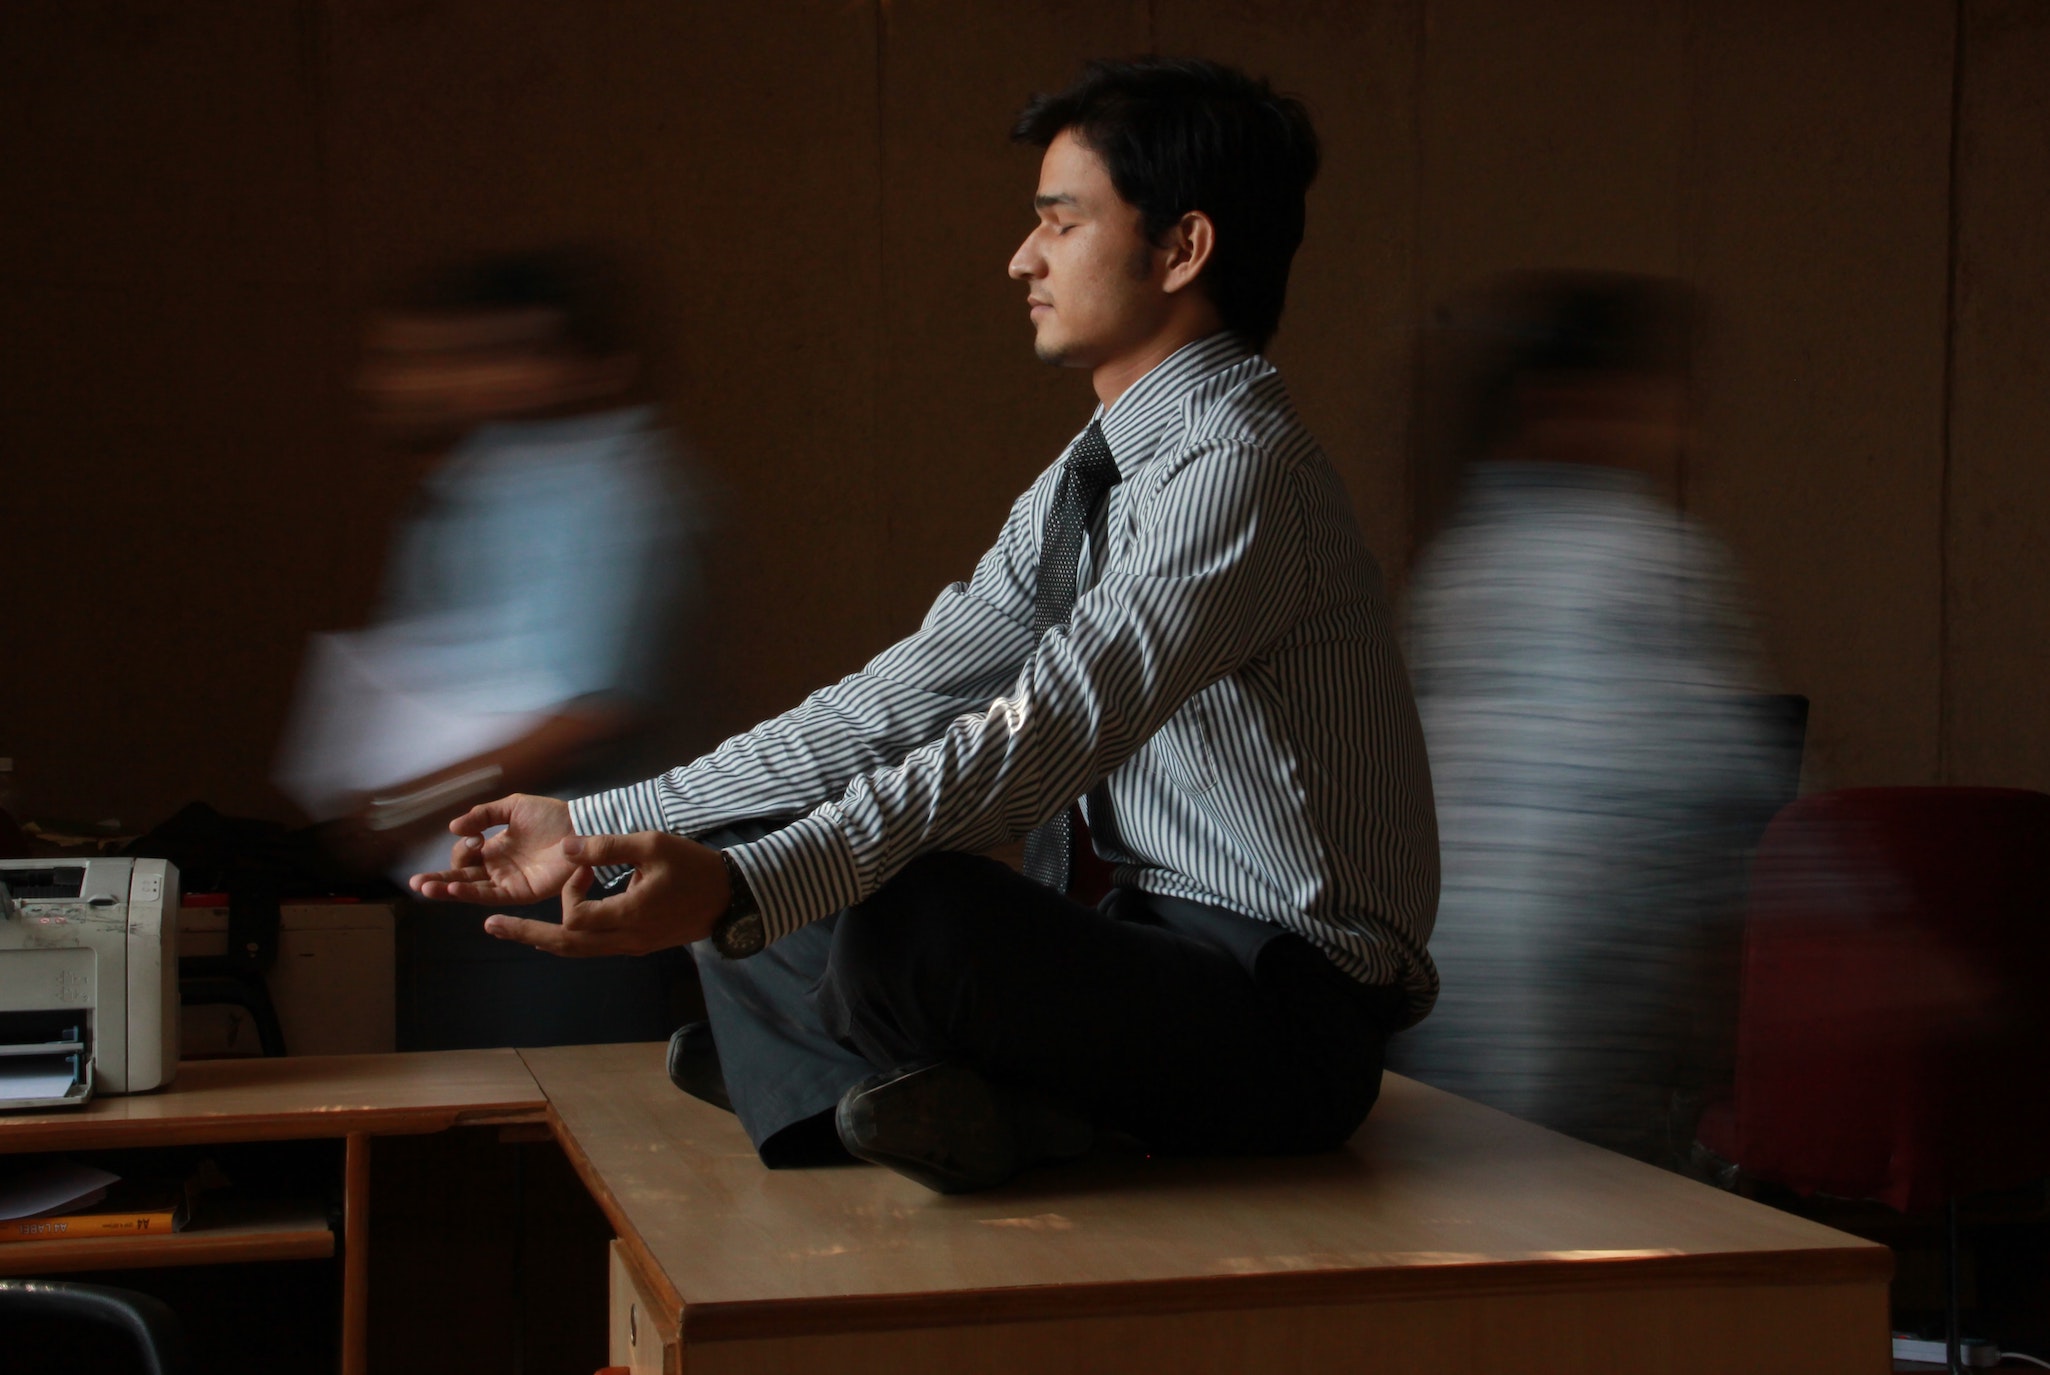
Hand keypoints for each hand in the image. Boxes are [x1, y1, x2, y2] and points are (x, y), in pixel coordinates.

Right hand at [409, 794, 577, 904]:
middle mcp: (499, 867)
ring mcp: (508, 881)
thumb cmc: (552, 816)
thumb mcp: (512, 808)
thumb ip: (483, 815)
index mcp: (496, 848)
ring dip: (447, 890)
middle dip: (438, 881)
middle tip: (416, 882)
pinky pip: (491, 895)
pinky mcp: (521, 892)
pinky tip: (454, 889)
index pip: (466, 857)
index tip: (473, 837)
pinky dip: (471, 893)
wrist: (580, 827)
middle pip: (462, 878)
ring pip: (471, 889)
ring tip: (425, 889)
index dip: (462, 849)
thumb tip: (454, 828)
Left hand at [481, 831, 731, 957]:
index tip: (584, 866)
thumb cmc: (693, 866)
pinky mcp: (638, 945)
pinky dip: (570, 938)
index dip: (569, 890)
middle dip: (527, 934)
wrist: (730, 896)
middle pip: (566, 946)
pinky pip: (595, 947)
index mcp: (628, 915)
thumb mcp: (652, 845)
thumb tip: (565, 848)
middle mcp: (626, 939)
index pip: (576, 916)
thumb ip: (607, 847)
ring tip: (512, 930)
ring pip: (579, 951)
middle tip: (490, 925)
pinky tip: (556, 928)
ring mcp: (632, 946)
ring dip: (545, 939)